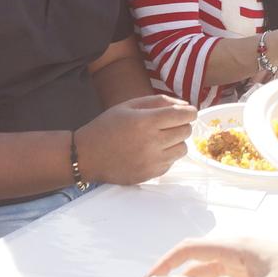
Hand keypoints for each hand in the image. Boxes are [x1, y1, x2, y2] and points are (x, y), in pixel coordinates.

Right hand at [74, 94, 194, 185]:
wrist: (86, 155)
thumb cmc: (107, 126)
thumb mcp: (129, 105)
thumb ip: (159, 101)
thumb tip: (184, 105)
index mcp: (146, 122)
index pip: (183, 115)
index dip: (190, 111)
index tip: (188, 111)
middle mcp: (152, 143)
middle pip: (186, 131)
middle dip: (182, 124)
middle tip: (170, 123)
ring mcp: (151, 162)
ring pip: (182, 149)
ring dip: (176, 141)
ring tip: (160, 137)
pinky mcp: (150, 175)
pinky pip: (170, 163)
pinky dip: (166, 155)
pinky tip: (151, 150)